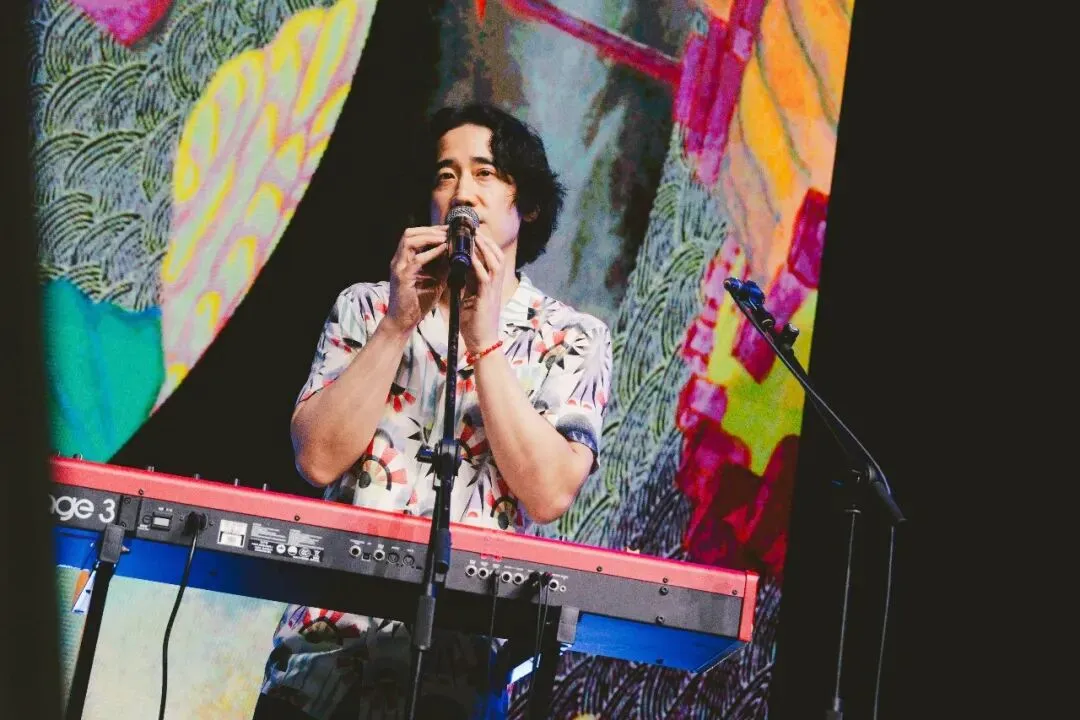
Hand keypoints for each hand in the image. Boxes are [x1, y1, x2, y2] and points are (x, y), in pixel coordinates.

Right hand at [384, 226, 447, 334]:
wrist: (404, 321)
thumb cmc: (418, 301)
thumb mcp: (434, 279)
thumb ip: (442, 266)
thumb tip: (457, 252)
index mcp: (405, 260)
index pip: (415, 235)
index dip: (432, 230)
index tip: (449, 230)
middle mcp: (399, 260)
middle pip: (410, 233)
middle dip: (431, 230)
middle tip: (449, 231)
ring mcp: (399, 267)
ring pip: (409, 241)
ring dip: (429, 237)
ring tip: (446, 237)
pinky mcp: (402, 277)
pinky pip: (416, 260)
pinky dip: (431, 253)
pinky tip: (444, 250)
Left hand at [459, 228, 508, 352]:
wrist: (481, 342)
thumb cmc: (474, 323)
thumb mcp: (469, 297)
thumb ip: (466, 282)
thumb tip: (456, 268)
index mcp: (491, 284)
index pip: (492, 257)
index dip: (484, 244)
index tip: (472, 234)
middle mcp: (495, 284)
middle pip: (496, 254)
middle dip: (485, 241)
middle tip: (472, 230)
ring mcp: (493, 290)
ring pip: (493, 261)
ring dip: (483, 248)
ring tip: (471, 237)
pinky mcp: (487, 297)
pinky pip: (484, 275)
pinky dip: (477, 263)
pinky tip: (467, 255)